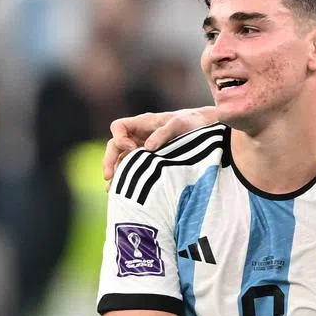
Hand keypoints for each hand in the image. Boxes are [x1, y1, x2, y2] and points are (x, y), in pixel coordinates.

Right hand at [104, 107, 219, 184]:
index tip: (132, 149)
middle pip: (114, 146)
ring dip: (115, 173)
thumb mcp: (179, 124)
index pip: (119, 127)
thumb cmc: (192, 123)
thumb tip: (148, 148)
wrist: (206, 130)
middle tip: (109, 177)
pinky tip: (121, 193)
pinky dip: (126, 179)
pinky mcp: (150, 162)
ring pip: (121, 160)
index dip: (120, 137)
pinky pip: (132, 169)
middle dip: (109, 160)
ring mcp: (143, 149)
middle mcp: (139, 136)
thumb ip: (164, 134)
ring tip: (112, 190)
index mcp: (143, 123)